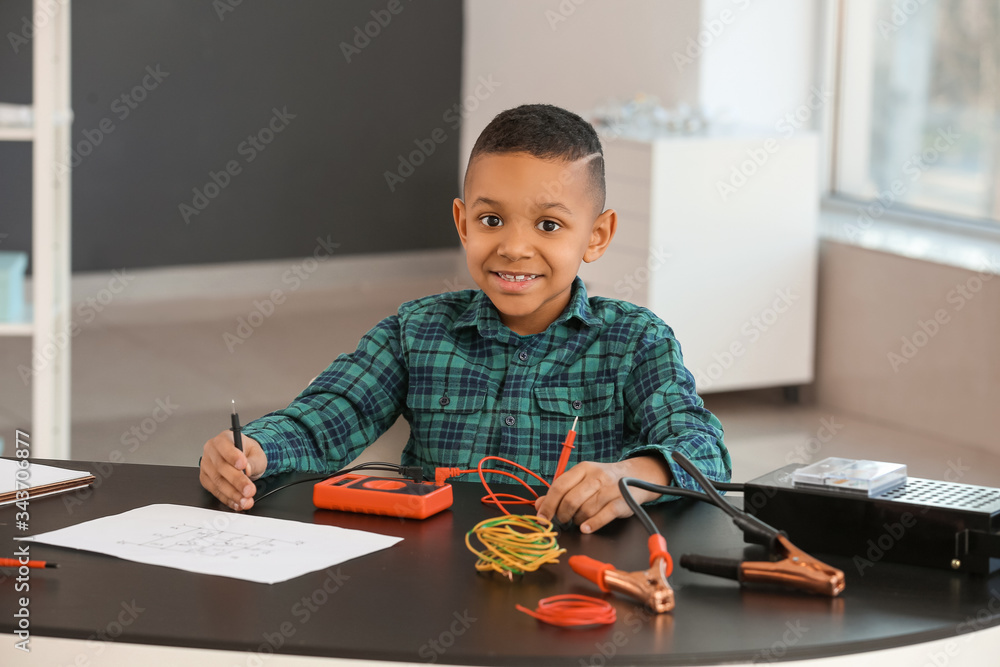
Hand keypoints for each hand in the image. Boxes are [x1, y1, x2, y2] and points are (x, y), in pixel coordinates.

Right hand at [199, 429, 266, 511]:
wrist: (244, 461)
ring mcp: (206, 466)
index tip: (243, 466)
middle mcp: (211, 451)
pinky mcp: (206, 479)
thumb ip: (253, 461)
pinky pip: (215, 491)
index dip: (233, 456)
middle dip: (237, 481)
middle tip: (249, 490)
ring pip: (217, 482)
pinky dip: (227, 499)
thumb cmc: (248, 453)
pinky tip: (237, 503)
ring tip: (245, 500)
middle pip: (221, 467)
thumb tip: (247, 469)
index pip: (225, 447)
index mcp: (223, 439)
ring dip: (233, 494)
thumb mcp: (257, 454)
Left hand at [533, 455, 671, 532]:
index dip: (548, 504)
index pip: (559, 486)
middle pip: (571, 500)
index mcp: (583, 469)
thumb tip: (539, 504)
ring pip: (586, 510)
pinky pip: (604, 515)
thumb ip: (560, 491)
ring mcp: (610, 489)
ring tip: (579, 521)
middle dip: (563, 515)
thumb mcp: (581, 480)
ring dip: (578, 521)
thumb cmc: (603, 481)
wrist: (636, 476)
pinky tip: (586, 528)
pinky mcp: (622, 501)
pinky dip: (593, 524)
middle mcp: (596, 476)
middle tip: (563, 520)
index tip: (541, 517)